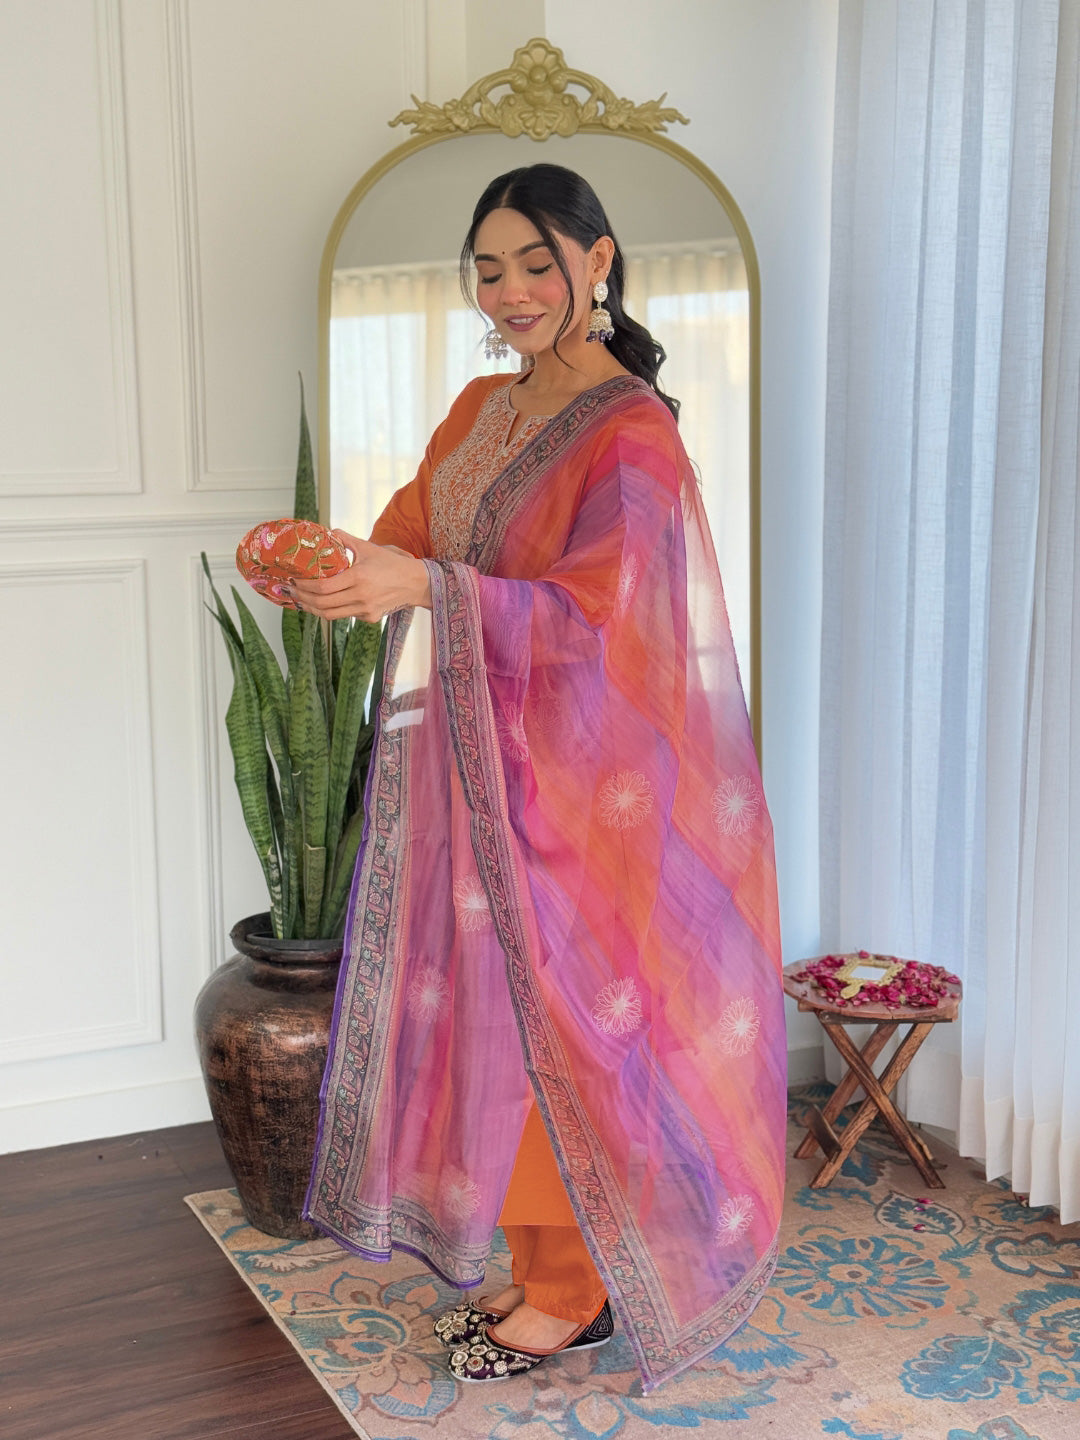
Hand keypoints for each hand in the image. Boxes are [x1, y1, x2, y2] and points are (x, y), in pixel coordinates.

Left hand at [288, 531, 430, 621]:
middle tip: (292, 591)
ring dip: (312, 608)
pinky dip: (331, 609)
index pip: (323, 587)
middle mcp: (361, 597)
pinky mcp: (370, 618)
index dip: (305, 586)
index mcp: (359, 577)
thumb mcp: (369, 547)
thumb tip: (328, 532)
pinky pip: (344, 615)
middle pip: (322, 604)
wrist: (416, 583)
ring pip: (330, 615)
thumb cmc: (392, 563)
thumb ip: (346, 539)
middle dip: (303, 598)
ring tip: (301, 600)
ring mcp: (365, 610)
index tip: (294, 580)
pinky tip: (323, 602)